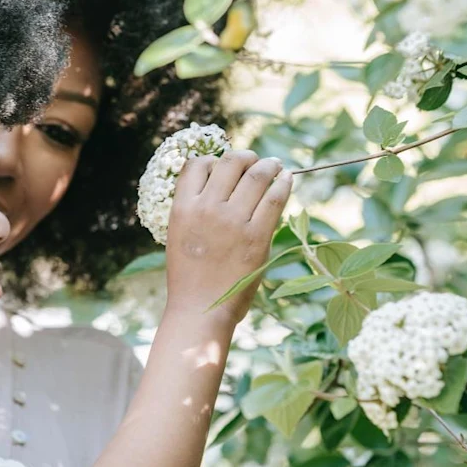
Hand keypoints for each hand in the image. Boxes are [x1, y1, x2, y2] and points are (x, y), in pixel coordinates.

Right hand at [164, 151, 290, 326]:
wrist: (200, 309)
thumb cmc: (189, 275)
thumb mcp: (179, 235)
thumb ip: (196, 209)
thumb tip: (222, 185)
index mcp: (183, 207)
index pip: (197, 164)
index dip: (212, 160)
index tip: (224, 167)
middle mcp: (207, 208)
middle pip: (230, 162)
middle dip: (245, 156)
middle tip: (255, 161)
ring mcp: (233, 221)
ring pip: (256, 174)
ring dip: (268, 165)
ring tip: (275, 166)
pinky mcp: (257, 236)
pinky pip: (275, 197)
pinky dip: (284, 183)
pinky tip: (287, 179)